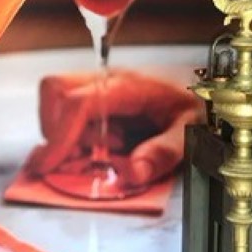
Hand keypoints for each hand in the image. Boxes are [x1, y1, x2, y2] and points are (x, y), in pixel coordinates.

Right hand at [26, 69, 202, 185]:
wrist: (203, 93)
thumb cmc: (196, 108)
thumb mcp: (191, 133)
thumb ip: (164, 152)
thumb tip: (133, 172)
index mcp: (129, 86)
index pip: (79, 102)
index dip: (59, 135)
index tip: (48, 164)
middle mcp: (108, 80)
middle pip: (55, 91)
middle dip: (56, 130)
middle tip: (87, 156)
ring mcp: (99, 85)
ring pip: (56, 100)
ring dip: (66, 133)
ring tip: (103, 150)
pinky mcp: (96, 95)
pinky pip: (66, 109)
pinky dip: (72, 133)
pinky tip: (102, 145)